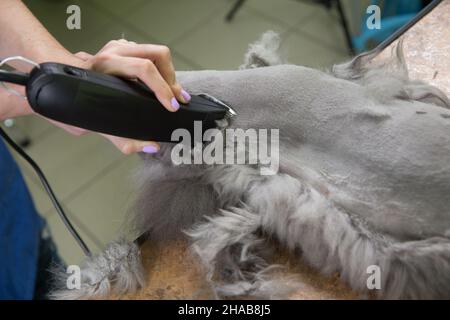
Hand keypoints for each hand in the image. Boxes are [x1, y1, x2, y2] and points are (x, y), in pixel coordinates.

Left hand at [72, 40, 190, 153]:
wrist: (52, 83)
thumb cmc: (70, 103)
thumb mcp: (94, 124)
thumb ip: (124, 139)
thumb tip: (152, 146)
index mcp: (105, 65)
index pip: (144, 68)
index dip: (163, 88)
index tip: (172, 105)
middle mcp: (113, 51)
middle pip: (158, 54)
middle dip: (172, 79)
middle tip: (177, 99)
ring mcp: (119, 46)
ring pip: (157, 52)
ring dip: (168, 73)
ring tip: (171, 93)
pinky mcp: (123, 47)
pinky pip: (149, 54)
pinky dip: (160, 69)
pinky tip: (158, 84)